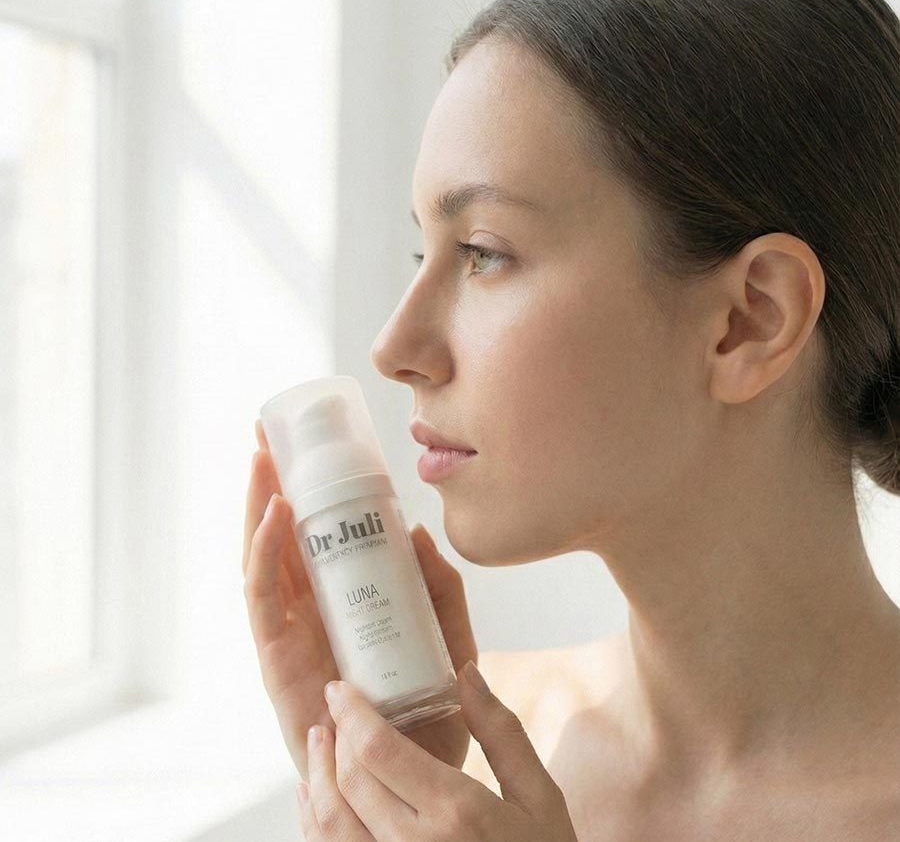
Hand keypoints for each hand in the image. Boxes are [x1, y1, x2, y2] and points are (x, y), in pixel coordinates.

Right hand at [243, 419, 477, 779]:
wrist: (417, 781)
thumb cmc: (431, 712)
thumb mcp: (450, 638)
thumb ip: (441, 589)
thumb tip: (417, 532)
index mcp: (345, 603)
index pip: (319, 537)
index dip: (309, 490)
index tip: (310, 443)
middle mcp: (311, 612)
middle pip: (282, 537)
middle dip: (271, 484)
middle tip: (268, 433)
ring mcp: (291, 634)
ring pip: (262, 558)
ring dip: (257, 505)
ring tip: (263, 456)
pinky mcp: (279, 660)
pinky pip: (262, 599)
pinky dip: (263, 553)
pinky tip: (276, 512)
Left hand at [296, 660, 578, 840]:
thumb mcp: (539, 797)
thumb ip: (501, 733)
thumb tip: (467, 673)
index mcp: (456, 812)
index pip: (379, 750)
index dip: (351, 712)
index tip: (339, 687)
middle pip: (351, 781)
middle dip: (335, 737)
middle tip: (334, 709)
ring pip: (330, 823)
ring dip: (317, 775)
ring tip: (319, 743)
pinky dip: (314, 823)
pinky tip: (316, 798)